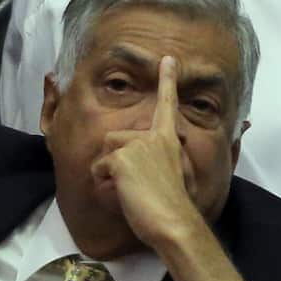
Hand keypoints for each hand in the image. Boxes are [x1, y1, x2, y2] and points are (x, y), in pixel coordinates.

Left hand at [90, 55, 202, 249]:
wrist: (175, 222)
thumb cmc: (178, 207)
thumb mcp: (180, 178)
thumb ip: (169, 163)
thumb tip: (168, 164)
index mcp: (169, 140)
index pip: (168, 104)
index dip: (167, 80)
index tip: (167, 59)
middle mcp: (154, 137)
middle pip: (116, 137)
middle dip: (114, 161)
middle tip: (134, 186)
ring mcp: (137, 145)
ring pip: (106, 151)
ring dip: (109, 172)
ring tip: (129, 190)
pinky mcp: (122, 158)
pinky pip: (100, 167)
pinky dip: (105, 183)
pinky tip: (122, 194)